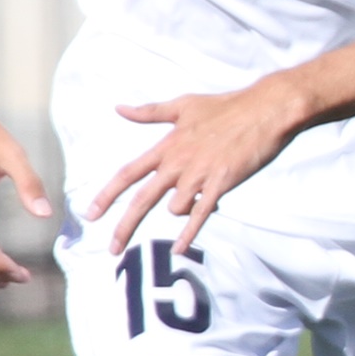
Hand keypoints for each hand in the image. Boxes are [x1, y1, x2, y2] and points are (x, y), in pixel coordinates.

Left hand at [90, 76, 311, 254]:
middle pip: (142, 200)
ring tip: (204, 192)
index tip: (89, 214)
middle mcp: (177, 162)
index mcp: (167, 145)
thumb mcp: (183, 105)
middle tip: (111, 250)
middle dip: (124, 227)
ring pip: (175, 208)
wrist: (264, 109)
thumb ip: (150, 112)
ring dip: (182, 210)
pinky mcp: (221, 183)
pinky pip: (200, 214)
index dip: (107, 194)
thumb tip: (119, 108)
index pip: (128, 173)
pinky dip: (189, 233)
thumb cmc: (226, 106)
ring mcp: (199, 174)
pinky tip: (179, 250)